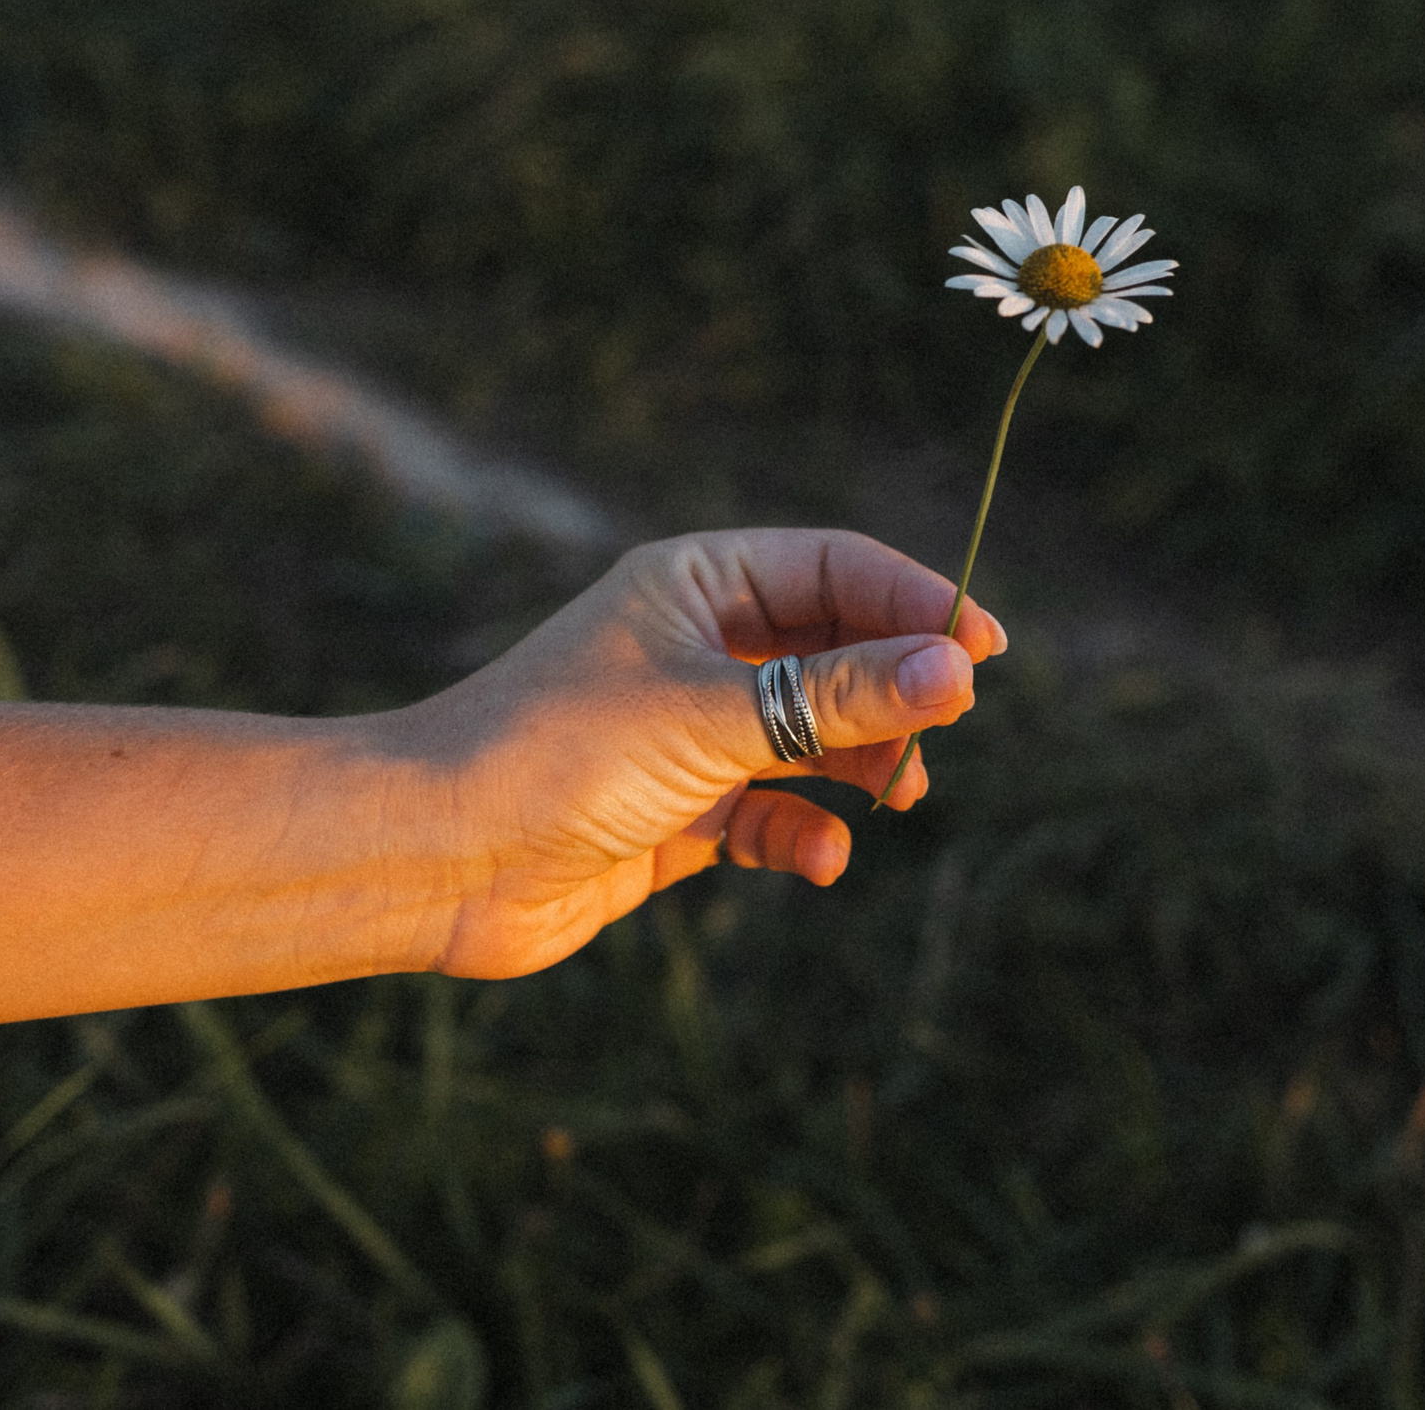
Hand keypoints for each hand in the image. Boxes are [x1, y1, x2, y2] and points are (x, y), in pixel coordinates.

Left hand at [399, 529, 1006, 978]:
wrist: (439, 857)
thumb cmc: (558, 754)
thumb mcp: (714, 716)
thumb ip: (838, 699)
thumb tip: (957, 674)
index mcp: (694, 582)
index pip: (835, 567)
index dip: (915, 601)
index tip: (985, 652)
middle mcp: (694, 645)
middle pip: (835, 649)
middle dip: (894, 691)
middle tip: (941, 733)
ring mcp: (687, 729)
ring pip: (812, 735)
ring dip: (863, 764)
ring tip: (899, 796)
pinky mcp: (678, 810)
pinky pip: (773, 813)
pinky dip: (806, 834)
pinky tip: (821, 858)